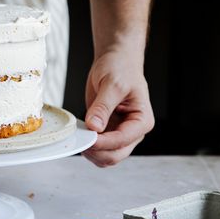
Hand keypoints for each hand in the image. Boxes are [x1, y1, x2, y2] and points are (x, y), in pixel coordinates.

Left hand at [82, 49, 154, 166]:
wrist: (115, 62)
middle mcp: (133, 131)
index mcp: (142, 120)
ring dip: (91, 152)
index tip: (86, 135)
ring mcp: (120, 134)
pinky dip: (88, 147)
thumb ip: (103, 107)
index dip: (103, 142)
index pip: (122, 140)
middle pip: (115, 155)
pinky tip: (79, 134)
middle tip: (78, 138)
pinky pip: (98, 149)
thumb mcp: (111, 84)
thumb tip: (94, 127)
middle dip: (96, 151)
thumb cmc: (120, 69)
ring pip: (106, 157)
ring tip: (77, 135)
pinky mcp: (108, 133)